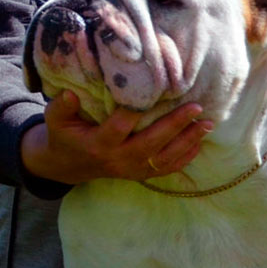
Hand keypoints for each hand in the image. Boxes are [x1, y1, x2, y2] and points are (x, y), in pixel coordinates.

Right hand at [21, 91, 212, 183]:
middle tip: (196, 107)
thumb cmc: (67, 136)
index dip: (135, 112)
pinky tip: (201, 140)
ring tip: (208, 123)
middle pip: (152, 143)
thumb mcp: (57, 122)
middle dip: (175, 125)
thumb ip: (61, 107)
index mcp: (99, 144)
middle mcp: (120, 159)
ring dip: (189, 141)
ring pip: (166, 158)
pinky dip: (187, 156)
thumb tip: (69, 93)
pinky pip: (169, 168)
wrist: (73, 166)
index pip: (119, 128)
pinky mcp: (144, 174)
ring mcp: (134, 169)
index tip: (153, 93)